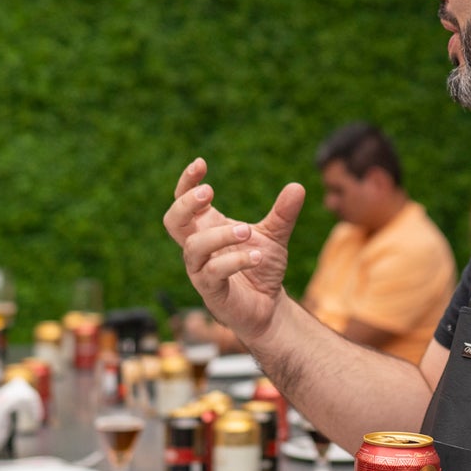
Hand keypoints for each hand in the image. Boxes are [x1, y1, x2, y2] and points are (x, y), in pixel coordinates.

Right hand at [163, 159, 304, 342]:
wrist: (269, 307)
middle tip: (209, 193)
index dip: (186, 182)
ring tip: (247, 230)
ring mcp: (201, 271)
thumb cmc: (261, 269)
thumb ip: (283, 214)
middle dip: (185, 204)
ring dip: (219, 235)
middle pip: (172, 221)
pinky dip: (234, 261)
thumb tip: (297, 186)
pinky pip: (213, 273)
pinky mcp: (212, 291)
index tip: (201, 163)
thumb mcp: (274, 236)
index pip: (183, 201)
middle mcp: (198, 248)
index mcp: (206, 229)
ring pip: (193, 247)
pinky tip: (257, 256)